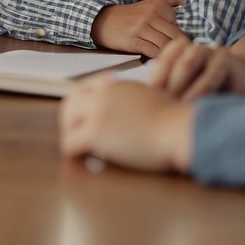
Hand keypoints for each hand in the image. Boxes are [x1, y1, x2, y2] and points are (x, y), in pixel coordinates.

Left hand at [59, 76, 193, 172]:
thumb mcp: (152, 97)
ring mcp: (96, 113)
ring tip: (76, 147)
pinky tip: (81, 158)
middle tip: (74, 132)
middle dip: (70, 117)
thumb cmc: (175, 119)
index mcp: (116, 86)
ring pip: (67, 120)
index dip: (83, 103)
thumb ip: (135, 99)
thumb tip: (135, 109)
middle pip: (71, 100)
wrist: (177, 129)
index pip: (87, 88)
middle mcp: (102, 95)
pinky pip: (70, 143)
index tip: (85, 115)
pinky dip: (73, 152)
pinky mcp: (94, 134)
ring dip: (69, 133)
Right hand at [90, 0, 186, 56]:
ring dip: (169, 54)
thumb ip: (169, 0)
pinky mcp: (135, 41)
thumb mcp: (150, 3)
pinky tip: (157, 59)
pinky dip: (158, 58)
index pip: (179, 24)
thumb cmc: (131, 15)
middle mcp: (151, 14)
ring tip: (169, 58)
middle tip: (179, 55)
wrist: (105, 21)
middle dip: (179, 47)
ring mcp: (142, 27)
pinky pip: (154, 52)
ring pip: (166, 45)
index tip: (177, 41)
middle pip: (175, 35)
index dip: (179, 35)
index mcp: (158, 5)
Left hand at [150, 36, 244, 100]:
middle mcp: (190, 52)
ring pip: (187, 63)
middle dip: (162, 86)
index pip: (159, 67)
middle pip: (169, 64)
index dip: (153, 84)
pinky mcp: (226, 59)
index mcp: (178, 57)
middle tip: (156, 109)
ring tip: (173, 104)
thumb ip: (175, 97)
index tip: (144, 106)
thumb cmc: (217, 90)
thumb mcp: (194, 92)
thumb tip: (148, 117)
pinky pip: (212, 72)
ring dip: (179, 84)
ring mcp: (207, 53)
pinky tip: (196, 101)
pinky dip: (202, 87)